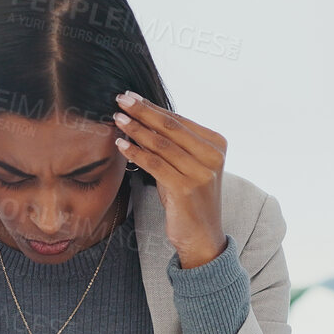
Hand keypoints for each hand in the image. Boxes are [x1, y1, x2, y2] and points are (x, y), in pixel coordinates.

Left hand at [112, 91, 224, 267]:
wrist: (202, 237)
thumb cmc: (189, 199)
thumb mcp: (184, 167)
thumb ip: (171, 144)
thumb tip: (141, 117)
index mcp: (217, 145)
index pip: (179, 120)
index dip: (153, 107)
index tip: (131, 96)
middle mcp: (213, 156)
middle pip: (171, 127)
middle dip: (142, 111)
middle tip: (121, 98)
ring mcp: (202, 172)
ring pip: (161, 144)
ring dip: (136, 129)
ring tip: (117, 118)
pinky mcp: (186, 188)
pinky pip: (155, 164)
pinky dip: (135, 152)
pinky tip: (121, 144)